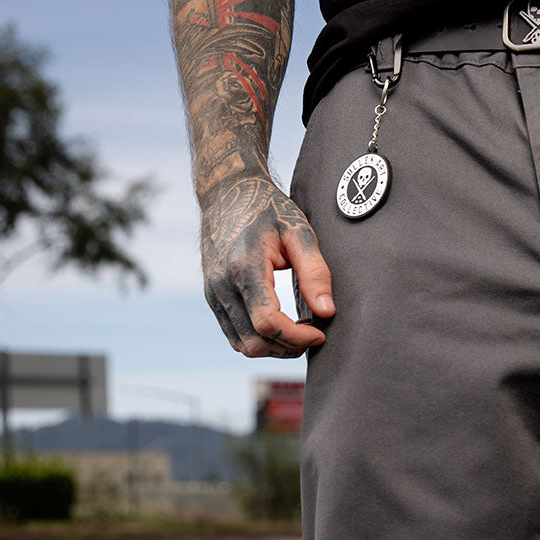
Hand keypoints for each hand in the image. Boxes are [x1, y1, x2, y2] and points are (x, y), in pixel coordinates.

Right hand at [199, 173, 334, 357]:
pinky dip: (259, 340)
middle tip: (312, 334)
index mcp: (244, 267)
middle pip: (255, 342)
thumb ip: (315, 272)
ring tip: (297, 332)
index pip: (268, 323)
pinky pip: (234, 336)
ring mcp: (213, 292)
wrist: (227, 190)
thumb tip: (327, 312)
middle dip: (288, 347)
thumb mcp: (298, 231)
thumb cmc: (267, 208)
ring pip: (243, 345)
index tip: (319, 332)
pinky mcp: (212, 297)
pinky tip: (280, 326)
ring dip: (274, 348)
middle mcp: (222, 284)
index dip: (297, 338)